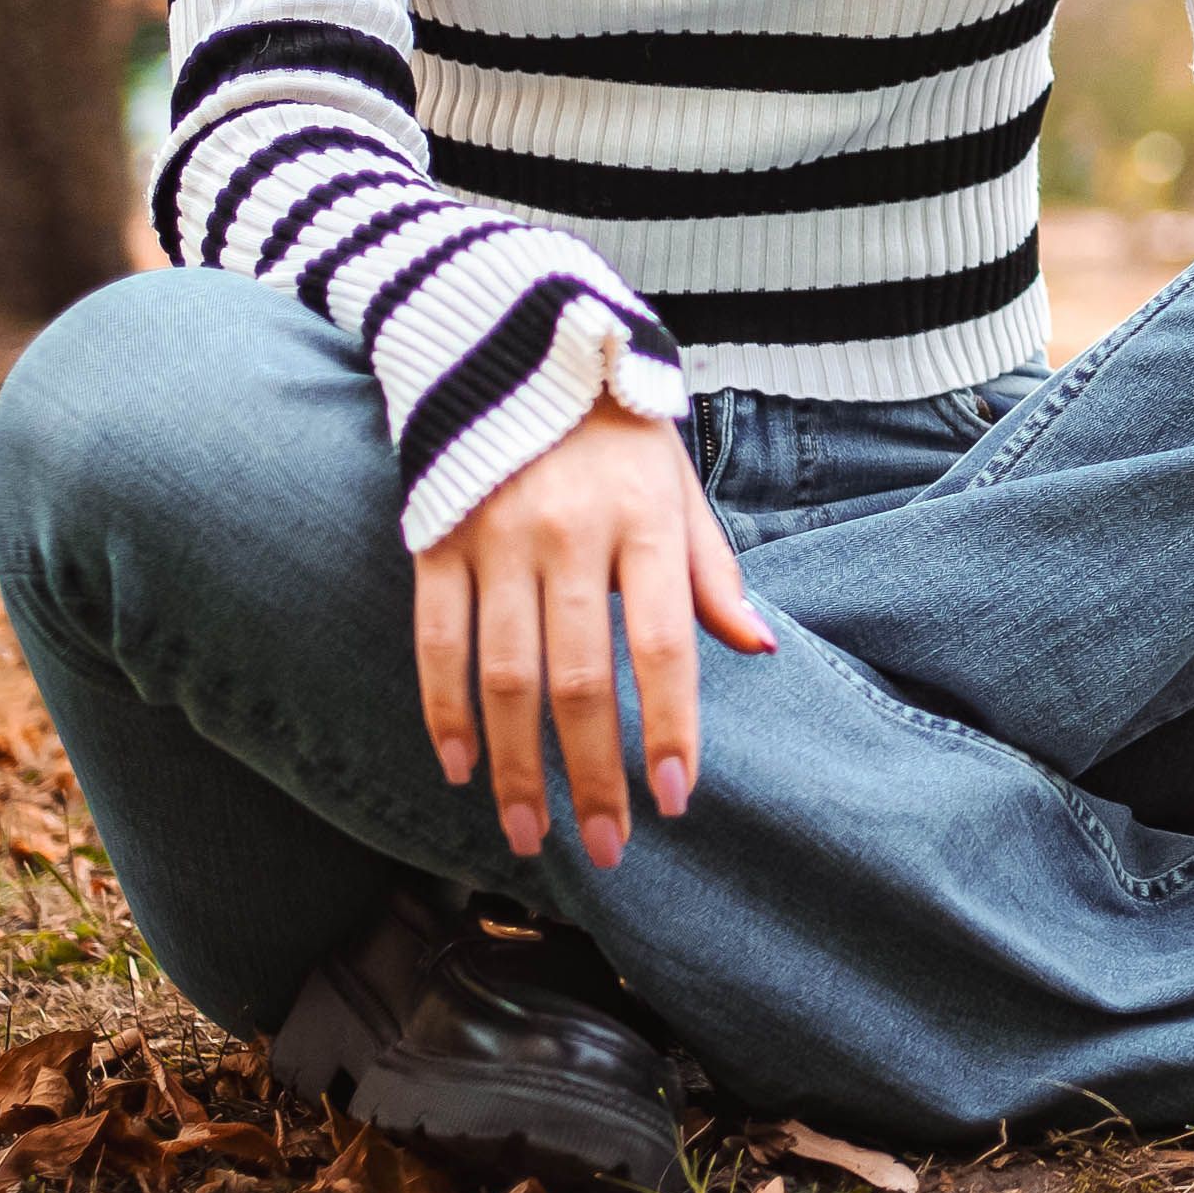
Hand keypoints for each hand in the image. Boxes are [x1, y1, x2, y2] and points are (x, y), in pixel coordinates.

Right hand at [412, 404, 777, 873]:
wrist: (514, 345)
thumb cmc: (616, 434)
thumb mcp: (680, 486)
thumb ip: (713, 573)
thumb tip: (758, 647)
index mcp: (646, 521)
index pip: (664, 644)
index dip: (668, 726)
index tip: (675, 798)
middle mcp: (570, 533)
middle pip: (580, 679)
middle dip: (593, 775)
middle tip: (609, 847)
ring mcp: (497, 537)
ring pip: (504, 676)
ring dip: (518, 766)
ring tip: (532, 834)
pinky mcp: (436, 539)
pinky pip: (435, 641)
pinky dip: (444, 713)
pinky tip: (463, 769)